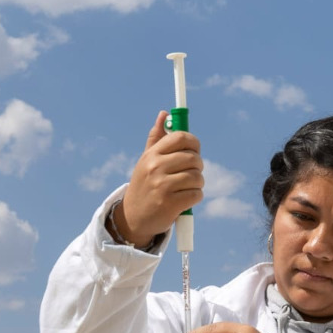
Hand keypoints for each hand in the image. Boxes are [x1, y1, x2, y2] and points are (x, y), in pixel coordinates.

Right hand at [114, 111, 203, 246]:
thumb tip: (164, 113)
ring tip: (187, 187)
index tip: (194, 150)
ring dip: (198, 183)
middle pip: (193, 158)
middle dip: (198, 166)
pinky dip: (195, 197)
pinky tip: (186, 200)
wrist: (134, 218)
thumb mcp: (146, 160)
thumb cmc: (144, 185)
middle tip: (192, 171)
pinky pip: (196, 194)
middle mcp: (156, 168)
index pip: (181, 137)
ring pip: (197, 177)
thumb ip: (156, 138)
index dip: (194, 143)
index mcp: (152, 154)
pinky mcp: (170, 204)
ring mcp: (162, 186)